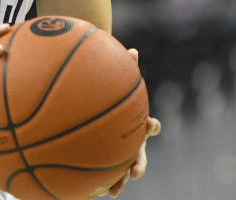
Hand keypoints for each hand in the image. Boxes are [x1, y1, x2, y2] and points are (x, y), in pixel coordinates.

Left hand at [98, 48, 162, 197]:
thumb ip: (125, 67)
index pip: (150, 127)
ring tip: (113, 192)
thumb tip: (133, 50)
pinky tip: (83, 190)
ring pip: (122, 170)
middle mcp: (132, 142)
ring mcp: (120, 153)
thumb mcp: (117, 80)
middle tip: (135, 172)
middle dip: (138, 165)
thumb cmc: (111, 92)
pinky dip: (95, 181)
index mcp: (137, 124)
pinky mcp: (105, 159)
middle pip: (139, 156)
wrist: (101, 107)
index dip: (152, 127)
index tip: (150, 125)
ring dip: (119, 181)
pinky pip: (101, 171)